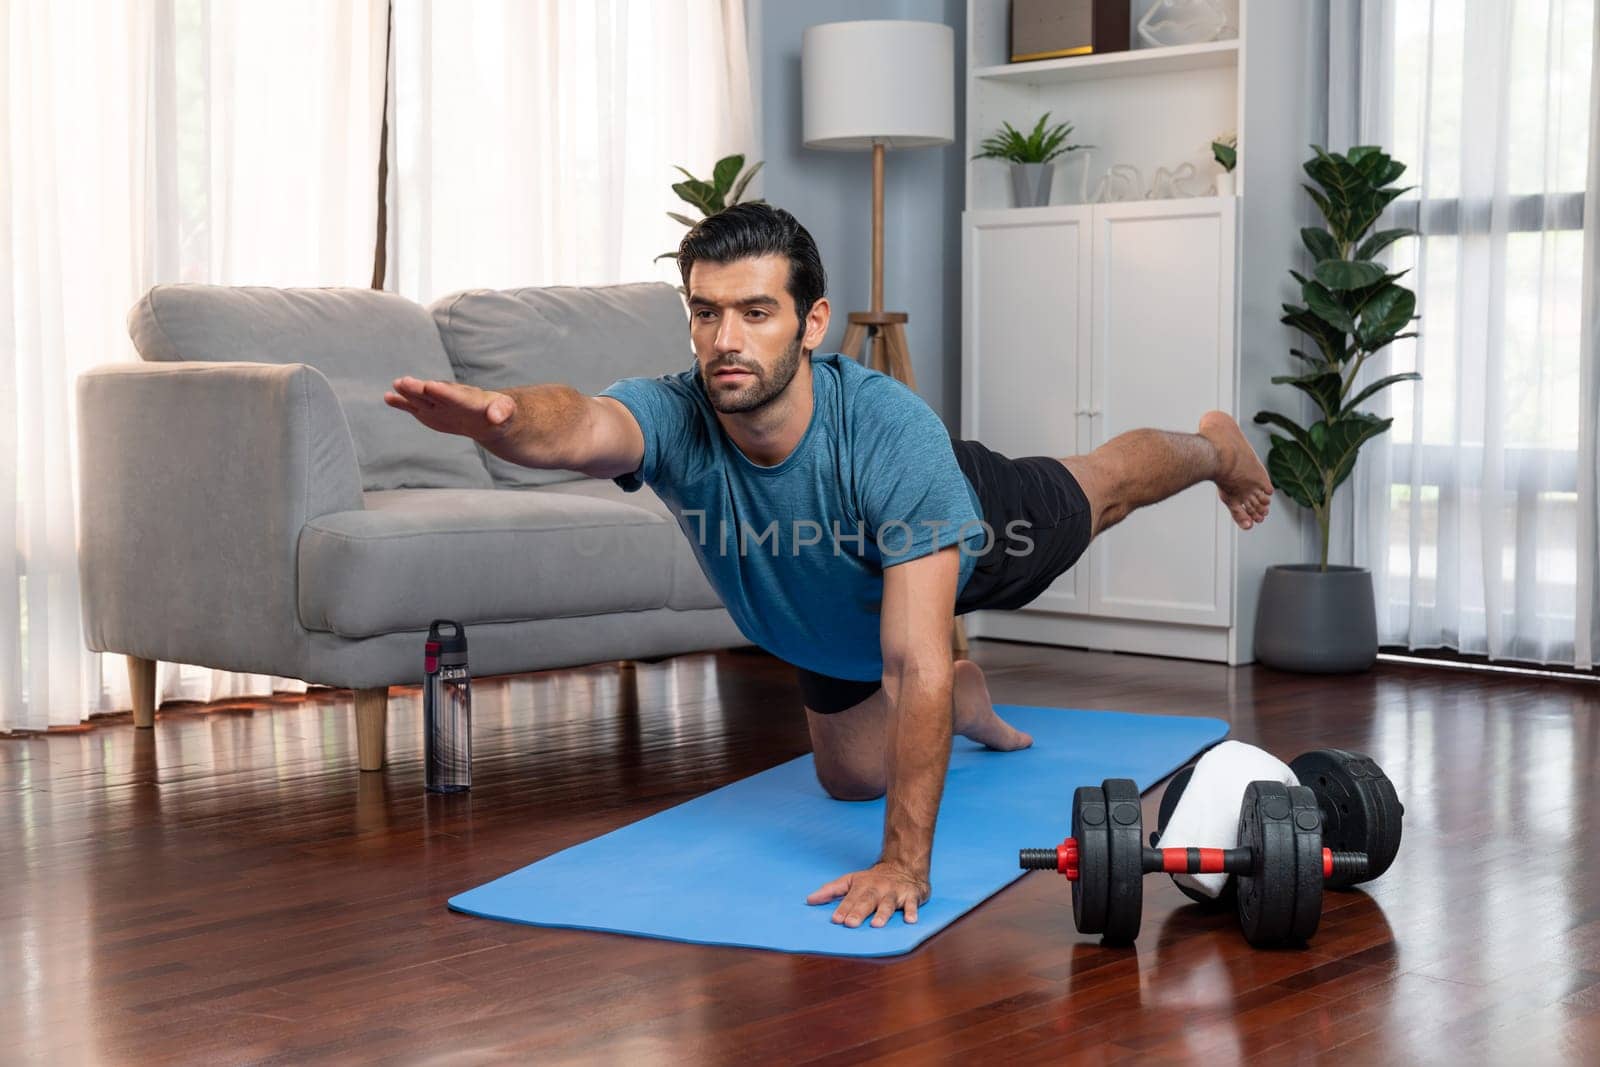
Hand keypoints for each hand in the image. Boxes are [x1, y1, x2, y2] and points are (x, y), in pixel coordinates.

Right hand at [384, 376, 514, 442]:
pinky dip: (401, 403)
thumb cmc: (500, 412)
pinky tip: (388, 397)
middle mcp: (450, 398)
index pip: (455, 395)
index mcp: (469, 398)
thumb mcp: (506, 412)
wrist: (487, 418)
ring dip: (409, 392)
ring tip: (396, 385)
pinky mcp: (429, 411)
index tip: (430, 386)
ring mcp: (438, 404)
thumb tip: (496, 417)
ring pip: (421, 398)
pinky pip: (414, 407)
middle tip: (404, 382)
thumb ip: (502, 412)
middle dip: (420, 388)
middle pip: (433, 393)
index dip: (444, 392)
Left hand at [806, 862, 929, 928]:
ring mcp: (895, 892)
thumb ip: (831, 891)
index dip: (843, 908)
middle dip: (859, 912)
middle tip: (850, 924)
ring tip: (876, 924)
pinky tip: (910, 921)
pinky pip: (912, 905)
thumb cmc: (873, 880)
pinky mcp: (912, 896)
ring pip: (888, 903)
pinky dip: (912, 912)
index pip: (851, 899)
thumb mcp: (851, 881)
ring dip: (883, 914)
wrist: (904, 866)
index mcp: (862, 886)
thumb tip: (809, 900)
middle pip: (867, 900)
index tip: (836, 920)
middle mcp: (878, 888)